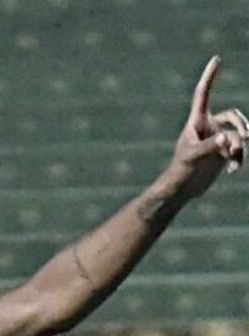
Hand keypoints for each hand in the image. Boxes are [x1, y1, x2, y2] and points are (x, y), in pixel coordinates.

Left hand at [167, 55, 248, 198]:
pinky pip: (240, 149)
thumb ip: (210, 147)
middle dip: (241, 125)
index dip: (209, 76)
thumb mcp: (193, 157)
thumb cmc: (180, 170)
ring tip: (232, 158)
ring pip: (239, 134)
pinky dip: (240, 158)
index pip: (203, 94)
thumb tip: (226, 139)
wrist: (181, 189)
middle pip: (233, 116)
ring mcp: (218, 139)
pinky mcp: (223, 152)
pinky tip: (233, 170)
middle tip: (246, 137)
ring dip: (240, 146)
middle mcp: (209, 127)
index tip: (216, 59)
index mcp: (197, 122)